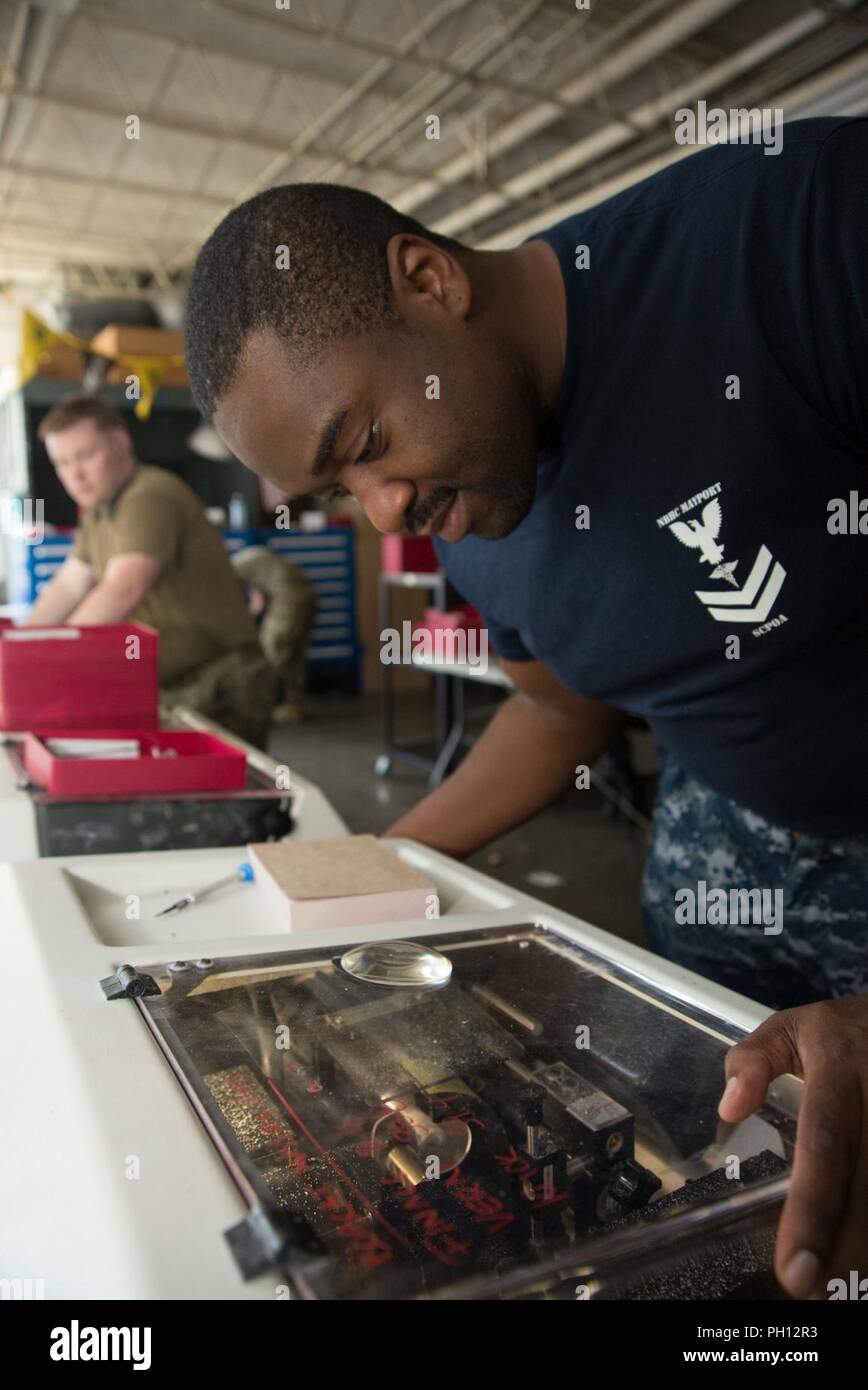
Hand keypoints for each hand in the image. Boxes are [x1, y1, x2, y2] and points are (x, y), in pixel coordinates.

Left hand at [718, 994, 867, 1298]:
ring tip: (840, 1289)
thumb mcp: (792, 1028)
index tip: (791, 1265)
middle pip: (866, 1186)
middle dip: (843, 1248)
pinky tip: (863, 1260)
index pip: (824, 1145)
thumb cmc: (844, 1034)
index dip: (811, 1209)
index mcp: (841, 1069)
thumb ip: (753, 1061)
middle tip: (814, 1293)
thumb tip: (728, 1107)